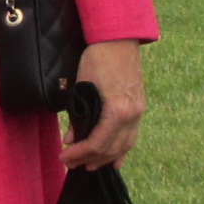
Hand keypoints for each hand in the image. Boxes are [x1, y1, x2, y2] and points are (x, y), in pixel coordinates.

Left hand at [62, 40, 146, 170]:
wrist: (118, 38)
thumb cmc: (99, 57)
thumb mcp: (81, 85)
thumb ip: (77, 115)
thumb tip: (70, 138)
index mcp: (118, 110)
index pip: (97, 143)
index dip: (79, 154)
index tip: (65, 157)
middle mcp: (132, 115)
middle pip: (111, 148)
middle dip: (90, 159)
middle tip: (71, 164)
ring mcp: (138, 111)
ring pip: (124, 145)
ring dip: (106, 157)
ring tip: (90, 165)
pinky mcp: (139, 106)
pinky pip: (132, 135)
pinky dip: (123, 149)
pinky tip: (116, 161)